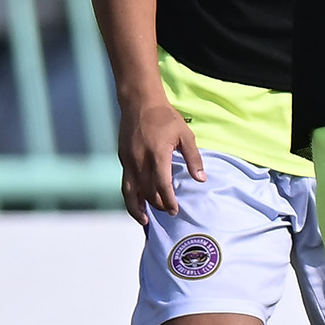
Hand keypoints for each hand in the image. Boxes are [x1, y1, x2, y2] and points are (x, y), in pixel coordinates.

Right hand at [115, 98, 204, 220]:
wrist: (140, 103)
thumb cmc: (165, 117)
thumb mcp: (186, 135)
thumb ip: (194, 158)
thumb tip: (201, 179)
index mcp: (157, 154)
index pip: (162, 185)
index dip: (168, 200)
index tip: (175, 210)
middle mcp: (140, 160)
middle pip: (147, 191)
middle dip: (157, 205)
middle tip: (168, 212)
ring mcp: (128, 160)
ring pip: (130, 191)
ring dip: (137, 208)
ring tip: (144, 221)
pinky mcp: (122, 158)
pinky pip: (125, 183)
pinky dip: (130, 196)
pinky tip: (136, 203)